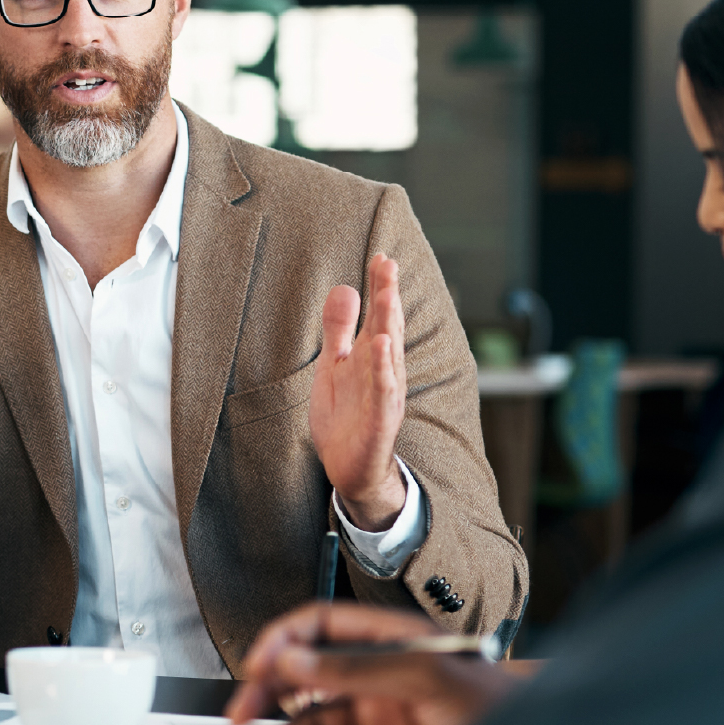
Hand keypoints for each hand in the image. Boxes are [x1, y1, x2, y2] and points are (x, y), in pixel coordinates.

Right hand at [223, 600, 516, 724]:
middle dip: (270, 694)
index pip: (319, 627)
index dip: (283, 641)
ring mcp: (382, 723)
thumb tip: (296, 660)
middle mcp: (380, 680)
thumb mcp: (425, 676)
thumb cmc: (502, 707)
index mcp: (389, 642)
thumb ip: (357, 667)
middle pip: (306, 677)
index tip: (257, 665)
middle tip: (240, 714)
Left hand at [308, 252, 408, 528]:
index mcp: (371, 357)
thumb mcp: (335, 365)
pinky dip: (383, 371)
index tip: (380, 256)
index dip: (380, 287)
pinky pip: (383, 393)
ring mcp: (383, 397)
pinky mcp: (379, 422)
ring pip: (388, 357)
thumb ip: (338, 329)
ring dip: (388, 326)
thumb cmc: (345, 415)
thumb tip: (344, 286)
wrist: (349, 467)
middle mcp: (383, 372)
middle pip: (386, 329)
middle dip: (387, 297)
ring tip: (387, 296)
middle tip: (387, 264)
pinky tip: (381, 348)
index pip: (378, 316)